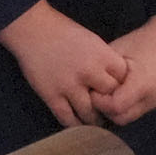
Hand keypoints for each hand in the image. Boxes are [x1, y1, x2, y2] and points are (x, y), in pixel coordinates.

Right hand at [0, 0, 128, 127]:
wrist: (32, 29)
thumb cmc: (63, 31)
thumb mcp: (92, 41)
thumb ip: (104, 61)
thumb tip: (115, 82)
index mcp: (101, 55)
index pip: (123, 78)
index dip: (120, 83)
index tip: (116, 87)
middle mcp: (89, 71)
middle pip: (110, 97)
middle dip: (109, 101)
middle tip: (107, 107)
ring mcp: (70, 85)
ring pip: (90, 114)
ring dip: (94, 119)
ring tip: (94, 120)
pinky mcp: (52, 96)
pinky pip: (68, 119)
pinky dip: (75, 125)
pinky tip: (78, 123)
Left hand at [93, 14, 155, 126]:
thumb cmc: (142, 40)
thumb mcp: (118, 51)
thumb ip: (103, 72)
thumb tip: (87, 87)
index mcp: (142, 83)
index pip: (115, 107)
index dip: (100, 102)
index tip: (93, 89)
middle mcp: (152, 98)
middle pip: (121, 118)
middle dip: (106, 109)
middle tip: (99, 94)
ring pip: (130, 117)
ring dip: (117, 109)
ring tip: (111, 92)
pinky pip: (139, 110)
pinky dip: (128, 105)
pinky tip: (123, 91)